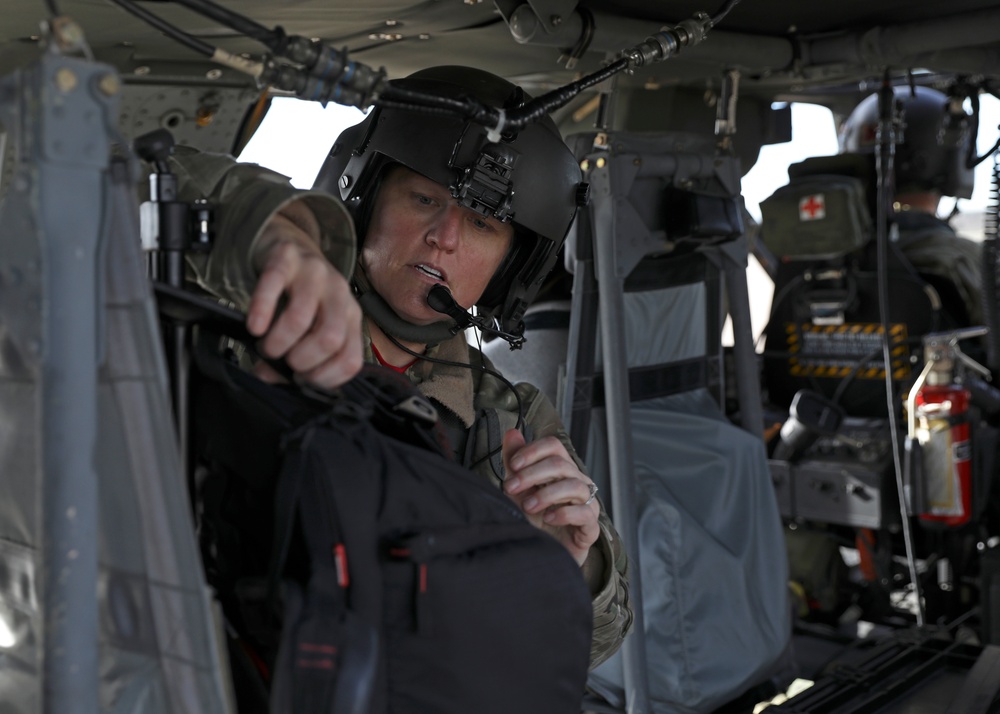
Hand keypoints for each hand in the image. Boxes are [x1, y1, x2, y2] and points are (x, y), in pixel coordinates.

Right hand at [246, 208, 362, 388]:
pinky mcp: (287, 258)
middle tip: (282, 360)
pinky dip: (261, 310)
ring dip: (278, 341)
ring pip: (301, 317)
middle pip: (329, 339)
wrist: (289, 245)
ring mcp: (315, 274)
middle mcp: (339, 295)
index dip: (323, 378)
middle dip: (300, 361)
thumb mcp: (311, 326)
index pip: (350, 361)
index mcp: (350, 318)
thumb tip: (270, 377)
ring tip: (266, 346)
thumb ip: (298, 356)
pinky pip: (273, 284)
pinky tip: (254, 327)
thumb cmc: (299, 296)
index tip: (301, 379)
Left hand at [502, 429, 599, 565]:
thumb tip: (511, 433)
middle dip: (532, 474)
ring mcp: (587, 503)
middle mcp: (577, 482)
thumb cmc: (535, 518)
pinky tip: (548, 518)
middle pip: (561, 464)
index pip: (554, 446)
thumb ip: (515, 462)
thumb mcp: (519, 489)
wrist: (544, 554)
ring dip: (547, 494)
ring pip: (575, 486)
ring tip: (528, 506)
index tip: (513, 465)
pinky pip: (585, 514)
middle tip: (510, 488)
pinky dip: (565, 513)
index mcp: (561, 469)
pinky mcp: (590, 528)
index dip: (533, 451)